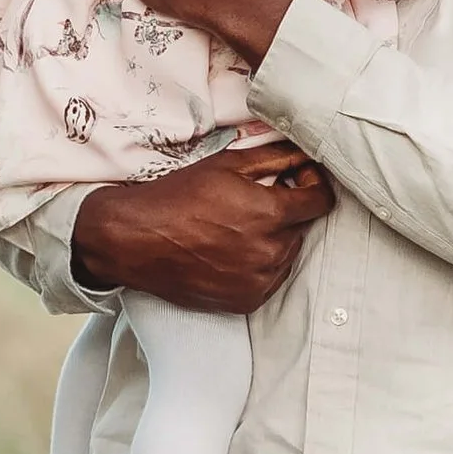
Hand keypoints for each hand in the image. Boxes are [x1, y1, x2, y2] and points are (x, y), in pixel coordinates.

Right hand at [74, 141, 332, 314]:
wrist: (132, 240)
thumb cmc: (176, 196)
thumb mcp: (227, 165)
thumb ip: (276, 157)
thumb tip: (307, 151)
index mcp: (270, 214)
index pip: (321, 201)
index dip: (312, 184)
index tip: (297, 179)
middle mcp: (269, 252)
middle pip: (302, 227)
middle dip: (287, 211)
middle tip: (255, 201)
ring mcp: (258, 281)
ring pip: (287, 254)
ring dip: (274, 239)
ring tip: (238, 227)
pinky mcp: (245, 302)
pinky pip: (269, 279)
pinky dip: (259, 265)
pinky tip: (231, 251)